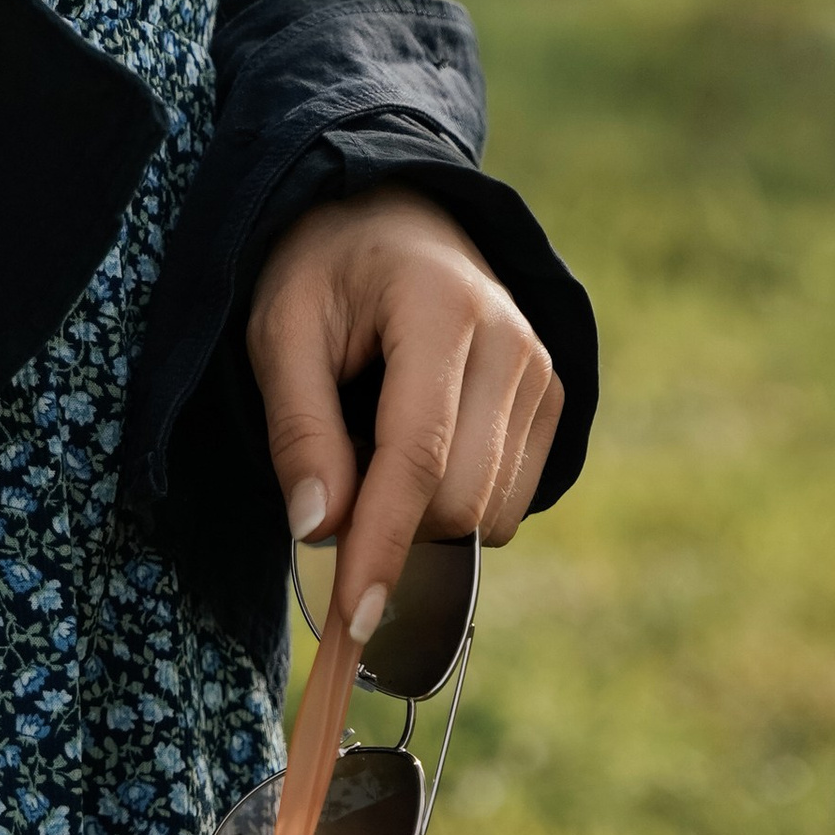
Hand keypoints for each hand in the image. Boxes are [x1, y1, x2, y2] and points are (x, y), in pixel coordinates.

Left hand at [244, 189, 562, 645]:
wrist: (393, 215)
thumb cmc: (325, 269)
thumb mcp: (281, 328)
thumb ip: (298, 427)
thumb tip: (320, 531)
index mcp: (441, 307)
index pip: (418, 455)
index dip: (383, 543)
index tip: (354, 619)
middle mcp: (512, 341)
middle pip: (459, 499)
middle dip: (391, 526)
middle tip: (331, 478)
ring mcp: (543, 372)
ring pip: (489, 514)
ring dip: (420, 514)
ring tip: (373, 437)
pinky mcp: (553, 401)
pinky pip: (508, 502)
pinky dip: (453, 503)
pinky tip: (419, 446)